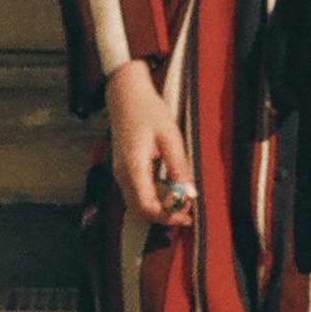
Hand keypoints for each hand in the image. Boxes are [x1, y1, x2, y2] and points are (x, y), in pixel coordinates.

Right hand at [106, 59, 196, 229]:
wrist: (126, 95)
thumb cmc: (148, 111)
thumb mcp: (170, 137)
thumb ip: (179, 167)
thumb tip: (190, 192)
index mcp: (134, 166)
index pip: (147, 206)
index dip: (167, 216)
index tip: (186, 215)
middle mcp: (122, 173)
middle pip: (140, 210)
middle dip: (164, 216)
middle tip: (186, 212)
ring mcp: (120, 172)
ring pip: (137, 204)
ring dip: (158, 208)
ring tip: (181, 202)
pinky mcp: (123, 169)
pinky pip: (136, 193)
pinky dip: (152, 199)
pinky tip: (168, 191)